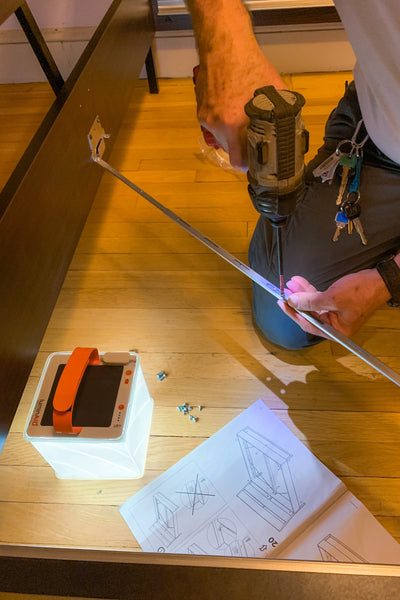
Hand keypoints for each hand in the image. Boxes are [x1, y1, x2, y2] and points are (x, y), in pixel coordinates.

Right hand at [188, 1, 284, 169]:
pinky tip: (231, 106)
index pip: (238, 161)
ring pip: (222, 137)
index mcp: (234, 125)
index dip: (248, 165)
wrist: (223, 47)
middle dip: (242, 147)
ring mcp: (207, 118)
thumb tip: (292, 127)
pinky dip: (223, 120)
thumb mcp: (274, 91)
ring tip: (242, 118)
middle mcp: (218, 125)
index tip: (256, 164)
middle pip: (231, 151)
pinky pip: (214, 124)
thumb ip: (281, 113)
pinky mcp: (201, 110)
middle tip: (254, 139)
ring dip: (233, 133)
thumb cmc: (249, 66)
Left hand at [277, 271, 389, 338]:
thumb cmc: (360, 291)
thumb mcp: (332, 297)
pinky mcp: (337, 304)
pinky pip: (320, 299)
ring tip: (292, 283)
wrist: (379, 280)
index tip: (282, 303)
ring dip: (302, 293)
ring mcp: (336, 314)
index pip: (308, 325)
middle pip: (309, 314)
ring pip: (313, 305)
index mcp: (336, 330)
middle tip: (285, 290)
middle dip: (297, 300)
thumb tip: (292, 302)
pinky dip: (311, 291)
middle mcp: (335, 325)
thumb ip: (310, 302)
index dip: (293, 313)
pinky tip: (302, 282)